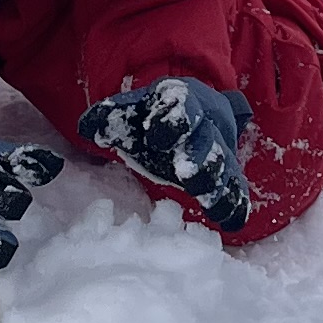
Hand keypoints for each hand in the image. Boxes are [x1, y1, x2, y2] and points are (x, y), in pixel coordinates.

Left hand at [80, 78, 256, 234]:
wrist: (185, 114)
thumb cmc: (150, 115)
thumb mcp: (129, 110)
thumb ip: (108, 117)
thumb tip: (87, 127)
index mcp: (182, 100)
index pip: (181, 105)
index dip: (171, 119)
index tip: (154, 137)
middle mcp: (207, 124)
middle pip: (207, 140)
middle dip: (199, 157)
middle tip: (185, 173)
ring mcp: (219, 151)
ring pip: (224, 166)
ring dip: (218, 183)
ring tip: (208, 200)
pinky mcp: (226, 175)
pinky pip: (236, 189)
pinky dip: (235, 205)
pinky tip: (231, 222)